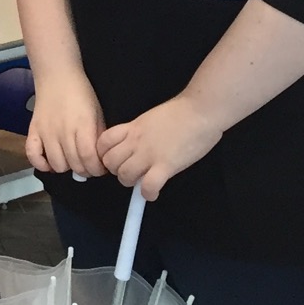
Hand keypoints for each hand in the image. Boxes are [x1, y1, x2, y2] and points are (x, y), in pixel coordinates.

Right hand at [24, 69, 107, 177]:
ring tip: (71, 161)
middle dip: (85, 170)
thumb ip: (99, 136)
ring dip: (67, 168)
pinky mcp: (33, 130)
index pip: (89, 158)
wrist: (57, 76)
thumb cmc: (81, 93)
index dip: (97, 169)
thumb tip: (100, 158)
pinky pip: (32, 155)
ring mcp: (46, 132)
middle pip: (74, 165)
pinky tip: (50, 162)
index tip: (100, 168)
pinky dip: (41, 164)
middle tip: (88, 166)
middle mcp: (63, 131)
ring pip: (57, 164)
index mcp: (82, 125)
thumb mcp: (98, 112)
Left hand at [97, 95, 221, 200]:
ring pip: (124, 176)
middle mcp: (135, 141)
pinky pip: (147, 187)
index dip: (105, 154)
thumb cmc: (181, 112)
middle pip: (110, 162)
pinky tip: (153, 192)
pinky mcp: (166, 166)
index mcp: (132, 128)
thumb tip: (136, 145)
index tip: (116, 159)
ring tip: (142, 181)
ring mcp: (149, 154)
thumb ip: (139, 132)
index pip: (103, 142)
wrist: (200, 110)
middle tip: (132, 171)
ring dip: (131, 183)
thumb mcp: (150, 118)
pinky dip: (148, 193)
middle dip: (117, 170)